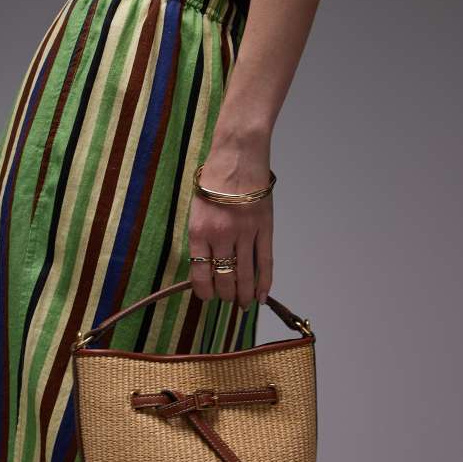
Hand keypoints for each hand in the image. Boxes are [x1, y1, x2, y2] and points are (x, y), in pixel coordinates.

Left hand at [187, 135, 273, 309]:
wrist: (237, 156)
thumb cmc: (213, 181)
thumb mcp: (196, 210)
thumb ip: (201, 238)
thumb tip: (207, 267)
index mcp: (199, 232)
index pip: (200, 274)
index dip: (204, 292)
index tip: (207, 297)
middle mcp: (221, 236)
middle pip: (224, 278)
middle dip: (224, 295)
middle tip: (227, 300)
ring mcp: (245, 233)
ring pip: (245, 275)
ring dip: (244, 294)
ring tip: (244, 304)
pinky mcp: (264, 228)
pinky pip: (265, 262)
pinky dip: (265, 282)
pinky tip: (262, 295)